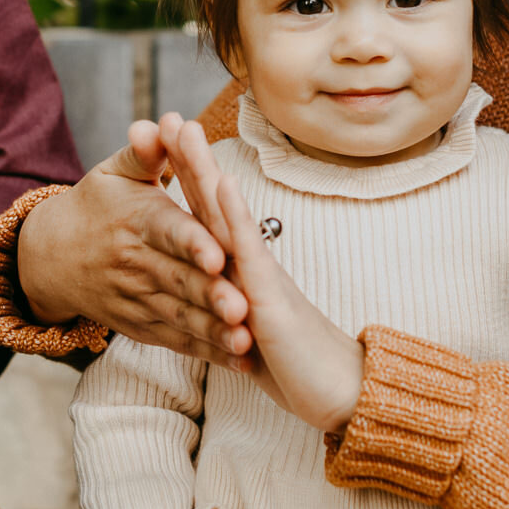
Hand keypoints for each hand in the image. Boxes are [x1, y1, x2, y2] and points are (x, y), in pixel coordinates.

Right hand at [16, 114, 250, 368]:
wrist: (51, 258)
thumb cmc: (95, 206)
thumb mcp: (113, 172)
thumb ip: (145, 153)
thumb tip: (157, 124)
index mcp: (136, 220)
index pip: (167, 232)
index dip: (192, 244)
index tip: (218, 254)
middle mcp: (135, 263)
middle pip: (177, 281)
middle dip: (210, 295)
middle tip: (244, 308)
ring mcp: (135, 299)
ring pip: (178, 317)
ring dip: (212, 331)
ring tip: (245, 342)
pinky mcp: (139, 325)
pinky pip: (174, 341)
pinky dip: (205, 352)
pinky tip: (238, 360)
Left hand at [160, 117, 364, 432]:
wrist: (340, 394)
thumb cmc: (295, 362)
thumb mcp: (249, 327)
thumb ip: (230, 304)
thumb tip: (210, 292)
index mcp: (241, 272)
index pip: (209, 217)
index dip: (189, 179)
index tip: (169, 140)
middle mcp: (251, 265)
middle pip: (214, 202)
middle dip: (190, 159)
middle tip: (171, 113)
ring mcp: (261, 277)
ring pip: (226, 215)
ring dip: (204, 170)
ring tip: (185, 130)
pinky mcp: (270, 299)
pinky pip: (249, 252)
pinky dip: (234, 215)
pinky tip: (221, 184)